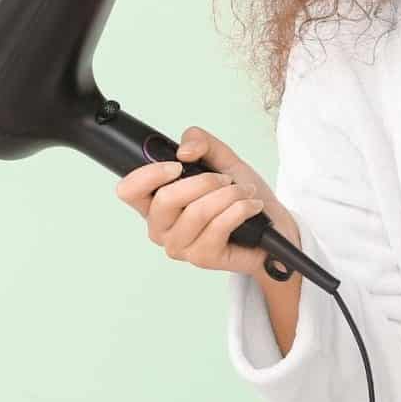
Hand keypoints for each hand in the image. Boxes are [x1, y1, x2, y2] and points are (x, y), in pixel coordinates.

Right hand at [116, 125, 299, 275]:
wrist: (271, 226)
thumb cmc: (241, 196)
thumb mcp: (222, 160)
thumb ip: (202, 144)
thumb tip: (184, 150)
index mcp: (156, 202)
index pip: (129, 190)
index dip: (149, 174)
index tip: (178, 166)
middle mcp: (161, 227)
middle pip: (165, 200)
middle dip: (204, 181)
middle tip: (225, 179)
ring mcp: (180, 246)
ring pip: (197, 212)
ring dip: (228, 195)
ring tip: (244, 192)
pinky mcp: (202, 258)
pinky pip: (219, 226)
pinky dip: (241, 209)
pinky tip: (251, 206)